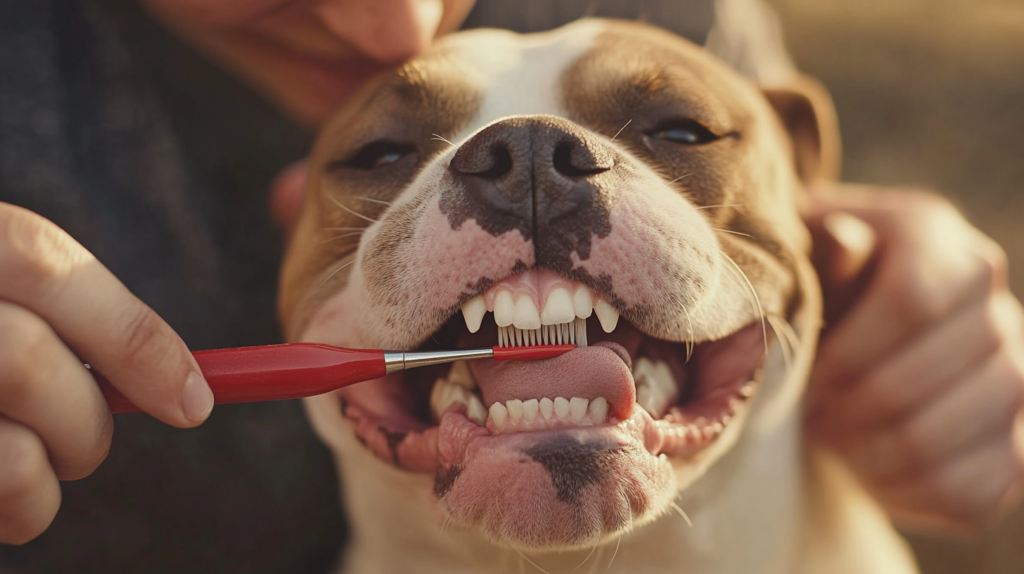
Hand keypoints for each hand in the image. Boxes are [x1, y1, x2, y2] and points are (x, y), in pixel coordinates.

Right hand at [0, 203, 213, 543]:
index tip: (195, 401)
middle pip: (25, 361)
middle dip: (83, 422)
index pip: (43, 266)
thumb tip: (184, 388)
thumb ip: (56, 317)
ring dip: (42, 478)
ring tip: (35, 473)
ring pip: (9, 453)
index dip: (134, 338)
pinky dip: (8, 509)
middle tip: (85, 446)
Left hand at [803, 184, 1023, 532]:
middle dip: (848, 408)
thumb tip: (845, 241)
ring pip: (947, 435)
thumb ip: (819, 256)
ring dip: (869, 453)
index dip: (848, 351)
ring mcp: (1014, 375)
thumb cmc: (808, 293)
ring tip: (829, 442)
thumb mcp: (800, 262)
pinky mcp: (1015, 446)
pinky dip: (904, 493)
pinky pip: (970, 490)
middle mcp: (991, 303)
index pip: (912, 298)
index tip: (804, 376)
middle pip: (927, 374)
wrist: (839, 341)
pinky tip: (864, 471)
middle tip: (807, 417)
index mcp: (934, 237)